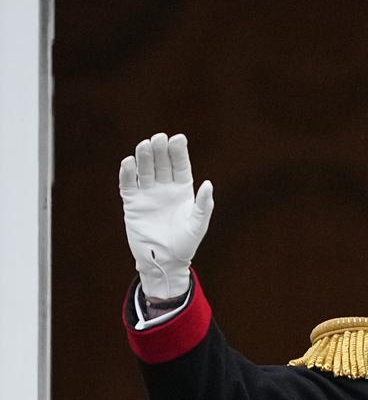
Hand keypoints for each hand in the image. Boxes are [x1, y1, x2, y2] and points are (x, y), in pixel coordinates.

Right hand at [119, 132, 213, 299]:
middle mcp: (165, 188)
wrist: (165, 261)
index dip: (179, 152)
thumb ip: (203, 205)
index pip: (181, 166)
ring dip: (144, 157)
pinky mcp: (133, 203)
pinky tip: (129, 162)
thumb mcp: (198, 225)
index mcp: (183, 190)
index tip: (178, 138)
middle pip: (162, 164)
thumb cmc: (186, 244)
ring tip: (145, 145)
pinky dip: (127, 173)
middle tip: (159, 138)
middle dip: (160, 150)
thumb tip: (208, 184)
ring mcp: (148, 194)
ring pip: (145, 170)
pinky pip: (128, 184)